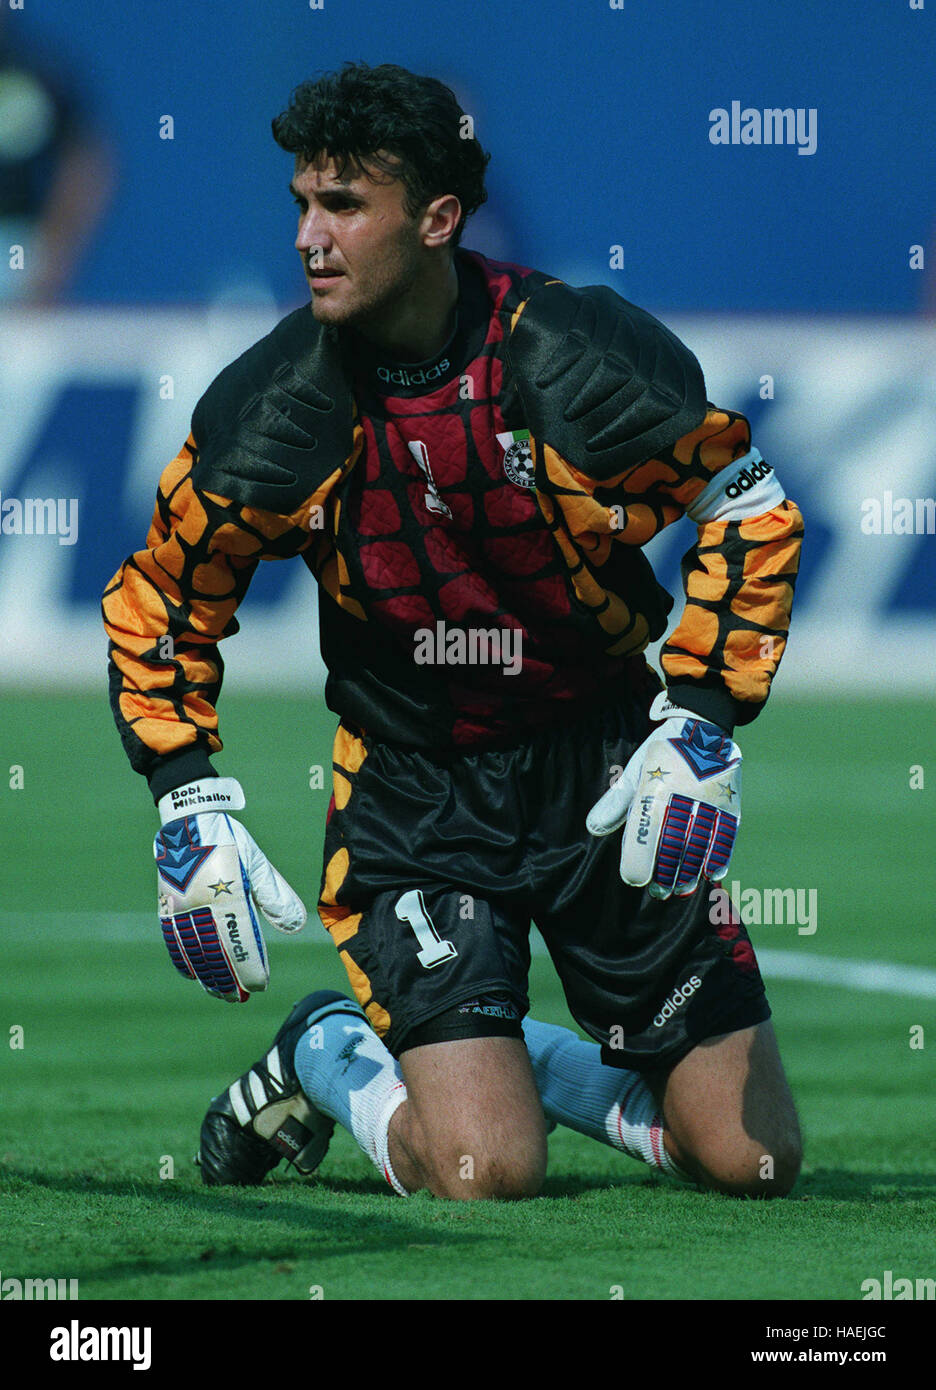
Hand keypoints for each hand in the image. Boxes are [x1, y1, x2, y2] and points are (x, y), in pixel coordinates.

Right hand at [154, 778, 305, 1001]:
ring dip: (208, 976)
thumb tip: (296, 927)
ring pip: (194, 951)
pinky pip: (174, 940)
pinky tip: (193, 974)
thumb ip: (276, 896)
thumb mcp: (257, 864)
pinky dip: (183, 960)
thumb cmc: (230, 841)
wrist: (188, 820)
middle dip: (229, 980)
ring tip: (220, 993)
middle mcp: (203, 906)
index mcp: (229, 895)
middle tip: (240, 998)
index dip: (250, 968)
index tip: (259, 986)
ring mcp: (182, 907)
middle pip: (217, 954)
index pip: (242, 943)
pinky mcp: (167, 905)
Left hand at [587, 693, 740, 898]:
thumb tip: (593, 829)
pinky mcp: (730, 803)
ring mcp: (709, 801)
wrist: (704, 726)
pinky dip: (718, 858)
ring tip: (680, 889)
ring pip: (699, 847)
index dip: (637, 864)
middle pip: (672, 848)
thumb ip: (615, 803)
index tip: (634, 880)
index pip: (642, 836)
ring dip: (690, 873)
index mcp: (653, 789)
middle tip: (659, 892)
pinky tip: (709, 874)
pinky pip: (726, 837)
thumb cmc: (662, 754)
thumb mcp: (634, 771)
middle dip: (665, 876)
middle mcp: (681, 797)